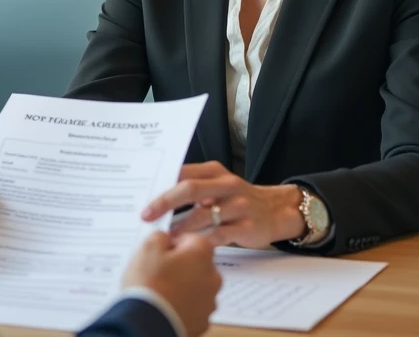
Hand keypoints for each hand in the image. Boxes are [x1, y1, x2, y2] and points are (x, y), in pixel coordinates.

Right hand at [122, 231, 220, 336]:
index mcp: (201, 253)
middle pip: (197, 263)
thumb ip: (161, 236)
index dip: (174, 244)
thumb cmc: (149, 284)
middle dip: (180, 266)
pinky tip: (167, 305)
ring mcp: (209, 301)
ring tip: (161, 291)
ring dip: (183, 286)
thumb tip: (165, 238)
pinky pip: (194, 307)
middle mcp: (212, 276)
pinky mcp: (203, 320)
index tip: (161, 252)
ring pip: (196, 286)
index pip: (192, 238)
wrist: (147, 323)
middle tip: (159, 272)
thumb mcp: (148, 248)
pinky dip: (183, 305)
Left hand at [140, 161, 304, 247]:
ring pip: (203, 215)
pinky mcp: (247, 226)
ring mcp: (238, 205)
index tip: (143, 195)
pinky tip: (189, 247)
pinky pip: (219, 234)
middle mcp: (227, 185)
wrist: (275, 211)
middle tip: (147, 215)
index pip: (183, 172)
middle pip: (190, 189)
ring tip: (165, 236)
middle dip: (165, 202)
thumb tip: (154, 196)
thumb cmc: (236, 200)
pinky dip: (201, 241)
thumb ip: (191, 188)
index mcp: (215, 172)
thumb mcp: (216, 186)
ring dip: (180, 227)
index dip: (162, 184)